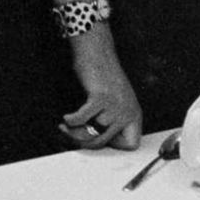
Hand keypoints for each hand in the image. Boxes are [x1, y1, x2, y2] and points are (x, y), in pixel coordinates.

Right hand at [59, 28, 142, 150]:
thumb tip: (94, 143)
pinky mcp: (102, 97)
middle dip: (82, 142)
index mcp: (134, 114)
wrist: (99, 54)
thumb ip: (112, 123)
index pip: (131, 144)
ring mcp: (116, 105)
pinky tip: (66, 117)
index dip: (113, 145)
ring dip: (73, 131)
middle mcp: (128, 111)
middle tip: (70, 134)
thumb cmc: (104, 80)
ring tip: (65, 126)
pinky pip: (82, 120)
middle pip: (103, 142)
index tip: (97, 138)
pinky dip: (71, 120)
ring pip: (92, 133)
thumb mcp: (116, 104)